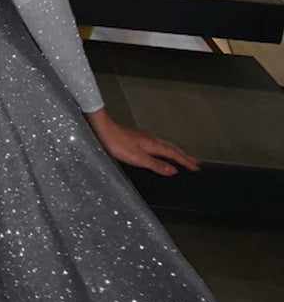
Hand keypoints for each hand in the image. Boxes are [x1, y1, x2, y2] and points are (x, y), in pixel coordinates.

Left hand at [84, 108, 199, 176]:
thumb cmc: (117, 144)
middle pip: (173, 148)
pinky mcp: (137, 139)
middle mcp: (152, 140)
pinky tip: (159, 150)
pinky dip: (164, 149)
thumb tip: (172, 171)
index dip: (185, 162)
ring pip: (165, 145)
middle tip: (195, 162)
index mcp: (154, 146)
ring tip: (182, 156)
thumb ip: (156, 165)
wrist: (104, 131)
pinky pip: (157, 144)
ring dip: (175, 152)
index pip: (174, 155)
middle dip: (184, 156)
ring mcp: (145, 138)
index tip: (196, 168)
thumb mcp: (138, 158)